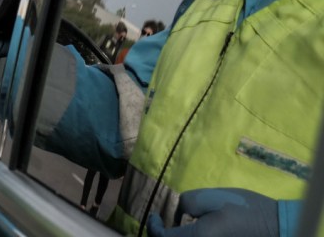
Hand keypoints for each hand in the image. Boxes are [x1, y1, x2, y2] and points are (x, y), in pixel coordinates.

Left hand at [146, 188, 278, 236]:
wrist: (277, 227)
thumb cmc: (244, 209)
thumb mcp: (210, 197)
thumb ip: (186, 203)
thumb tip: (177, 216)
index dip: (153, 226)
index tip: (155, 215)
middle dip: (161, 236)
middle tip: (160, 224)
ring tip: (174, 229)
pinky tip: (192, 232)